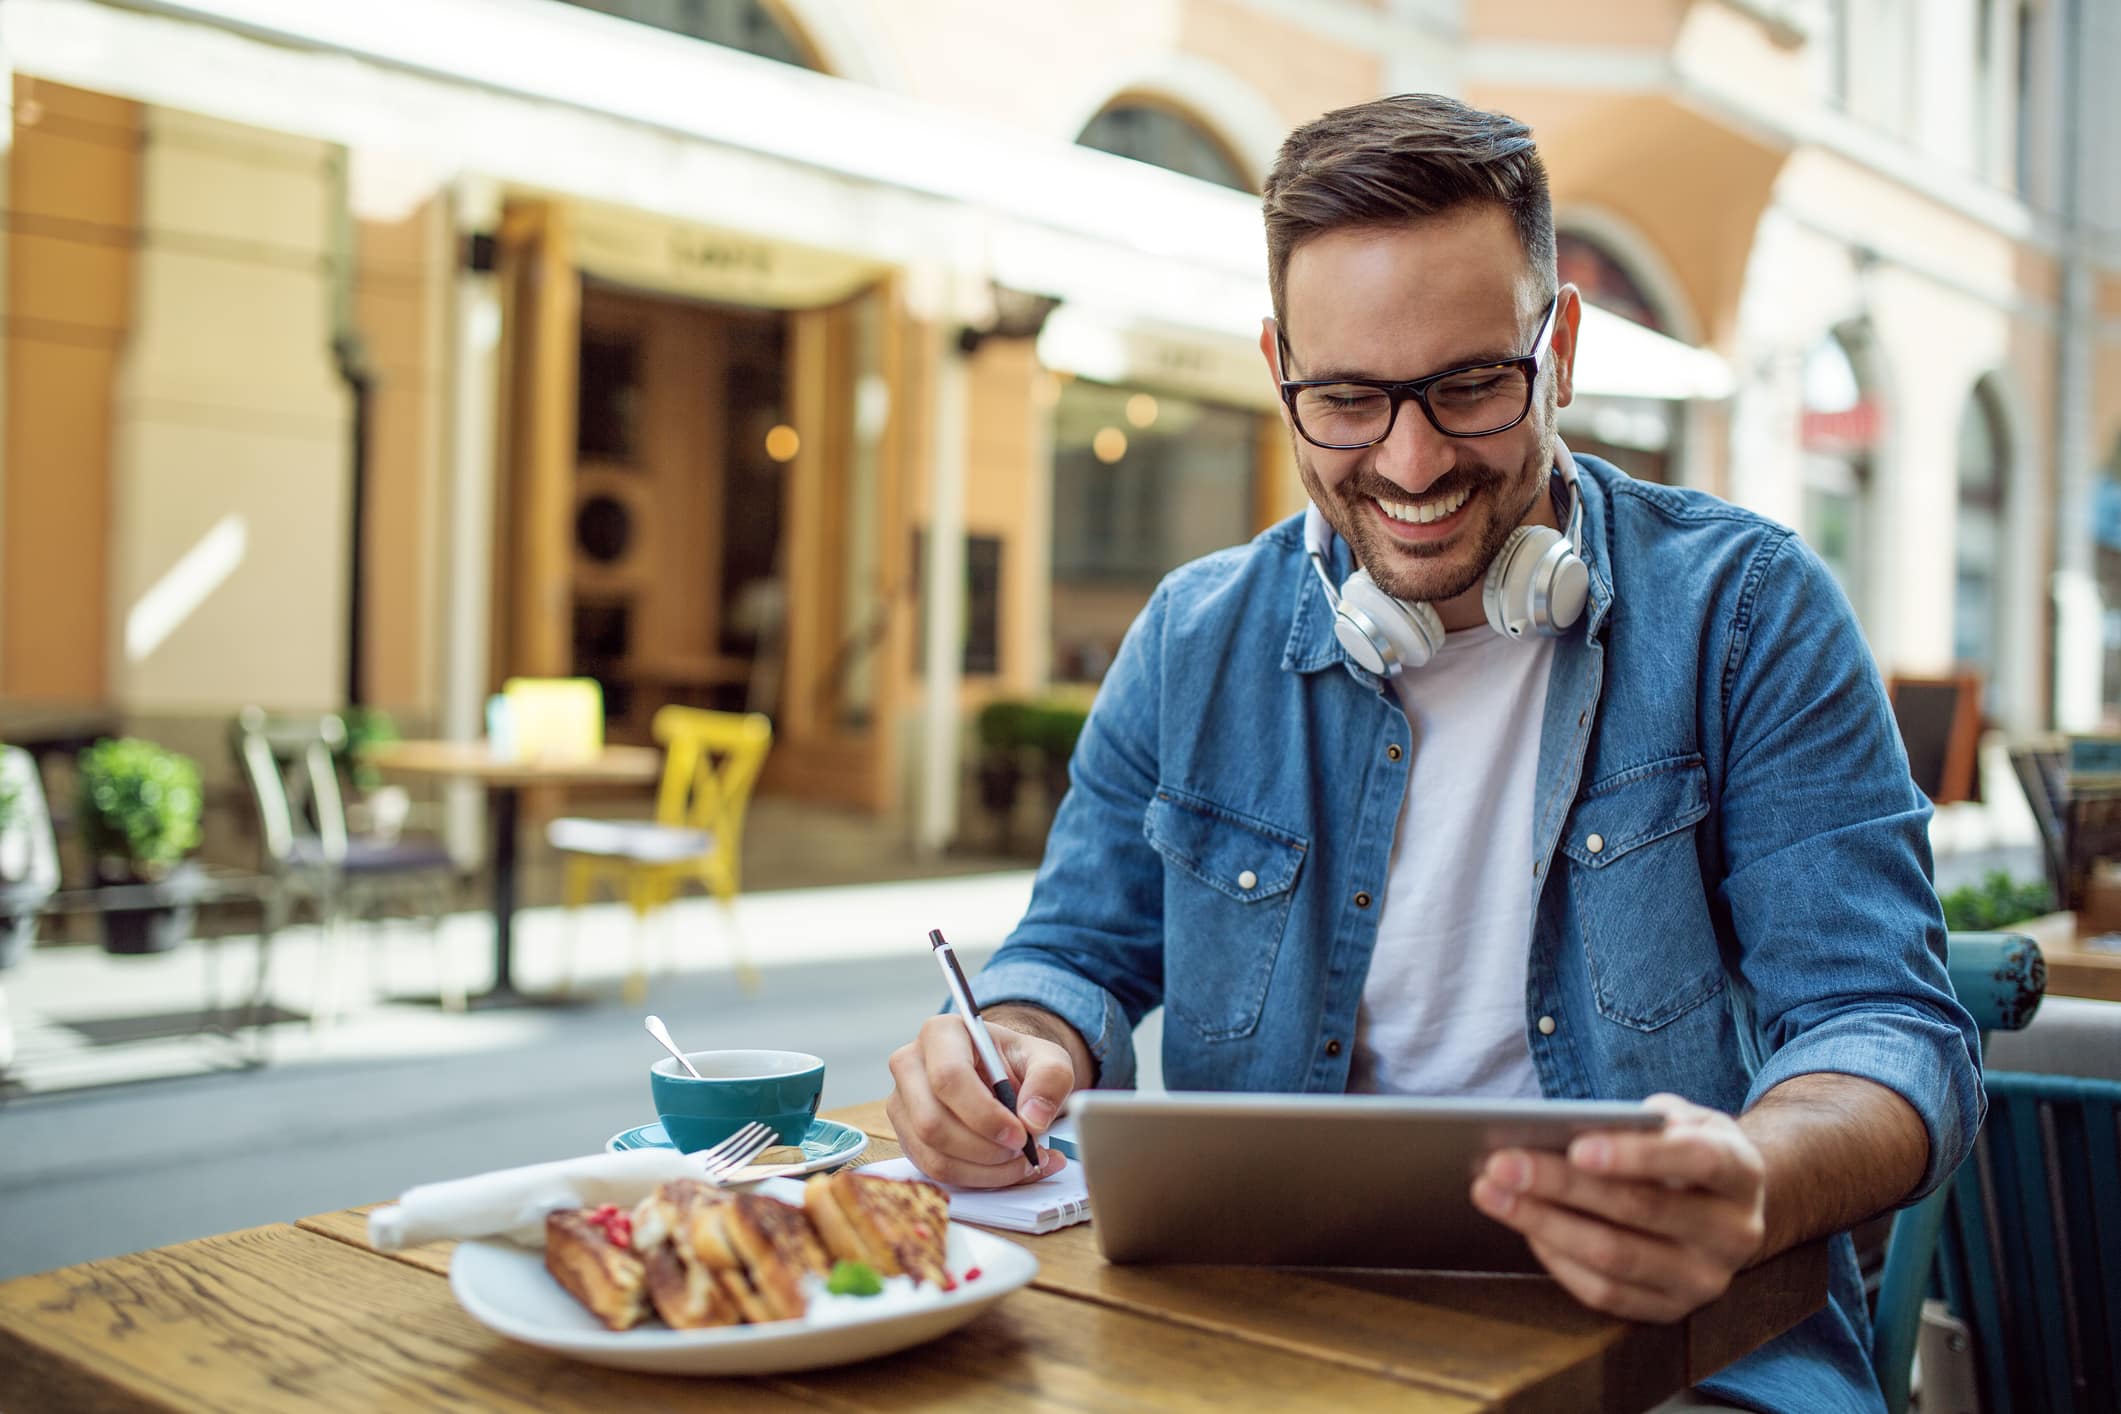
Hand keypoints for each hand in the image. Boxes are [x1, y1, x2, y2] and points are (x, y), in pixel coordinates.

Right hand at [885, 1011, 1074, 1187]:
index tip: (1020, 1134)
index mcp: (942, 1033)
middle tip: (1023, 1151)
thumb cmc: (1018, 1062)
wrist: (1003, 1074)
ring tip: (1021, 1161)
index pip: (948, 1077)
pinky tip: (1005, 1169)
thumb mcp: (1049, 1059)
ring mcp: (904, 1104)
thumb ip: (1050, 1079)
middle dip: (984, 1149)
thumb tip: (1032, 1119)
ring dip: (984, 1170)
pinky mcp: (908, 1136)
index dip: (984, 1114)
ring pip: (933, 1154)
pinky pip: (935, 1171)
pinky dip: (976, 1179)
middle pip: (932, 1122)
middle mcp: (911, 1065)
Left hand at [1469, 1093, 1767, 1322]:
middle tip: (1500, 1163)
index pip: (1696, 1160)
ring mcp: (1705, 1281)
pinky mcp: (1671, 1311)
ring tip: (1491, 1193)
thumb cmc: (1689, 1150)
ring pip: (1614, 1257)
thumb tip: (1571, 1128)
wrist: (1727, 1208)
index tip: (1578, 1146)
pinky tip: (1523, 1226)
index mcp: (1742, 1173)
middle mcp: (1733, 1233)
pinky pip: (1605, 1293)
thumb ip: (1643, 1121)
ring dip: (1543, 1223)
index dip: (1637, 1155)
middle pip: (1640, 1210)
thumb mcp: (1684, 1120)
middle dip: (1562, 1185)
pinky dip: (1557, 1259)